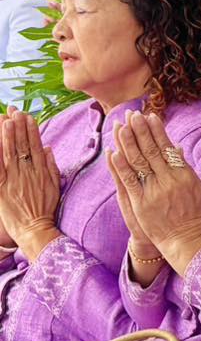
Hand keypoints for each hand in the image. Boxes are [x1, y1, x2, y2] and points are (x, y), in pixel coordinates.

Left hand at [0, 110, 61, 258]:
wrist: (36, 230)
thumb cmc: (45, 210)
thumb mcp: (55, 186)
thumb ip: (52, 166)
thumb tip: (47, 148)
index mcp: (41, 171)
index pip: (35, 145)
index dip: (31, 130)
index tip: (28, 116)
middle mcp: (28, 173)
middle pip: (22, 146)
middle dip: (18, 127)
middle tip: (14, 111)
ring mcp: (15, 180)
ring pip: (10, 154)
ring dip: (8, 136)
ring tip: (6, 120)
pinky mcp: (3, 189)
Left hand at [107, 112, 200, 270]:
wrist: (184, 239)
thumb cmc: (193, 213)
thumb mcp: (197, 188)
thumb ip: (186, 167)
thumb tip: (177, 147)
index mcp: (183, 175)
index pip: (167, 147)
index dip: (158, 131)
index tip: (150, 116)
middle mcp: (169, 180)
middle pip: (151, 150)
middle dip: (141, 131)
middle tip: (133, 114)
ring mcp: (154, 191)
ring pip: (138, 162)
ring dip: (129, 142)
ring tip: (121, 126)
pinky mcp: (140, 203)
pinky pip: (129, 181)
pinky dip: (120, 166)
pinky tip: (114, 152)